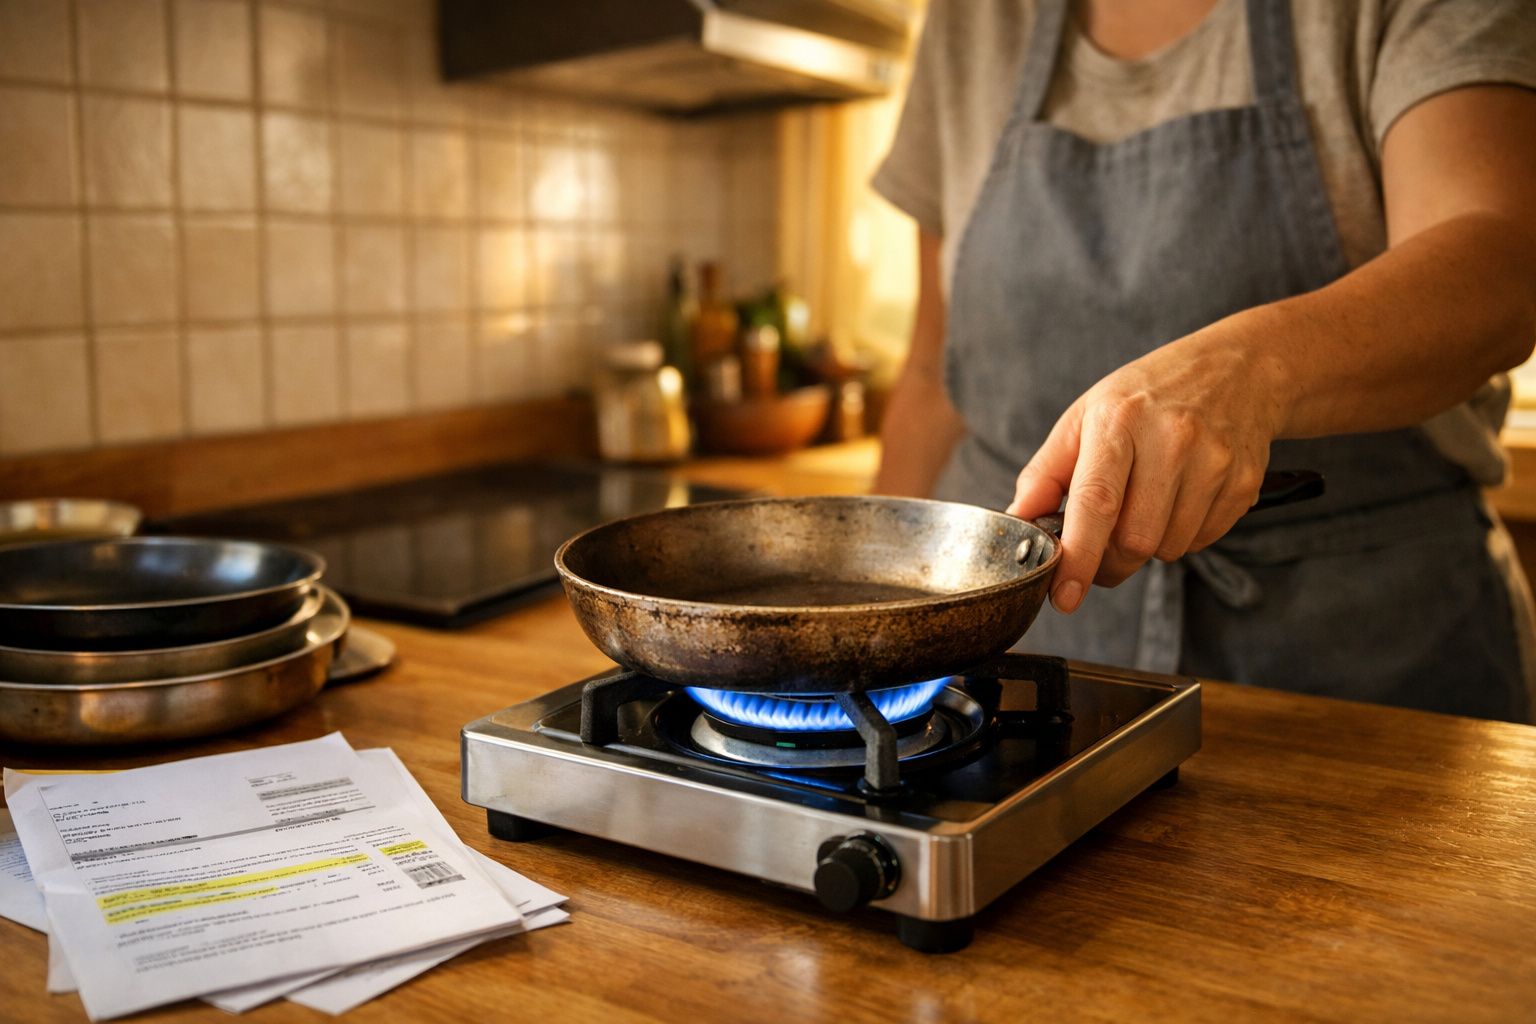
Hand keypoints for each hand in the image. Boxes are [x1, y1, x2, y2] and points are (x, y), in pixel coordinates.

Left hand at [1005, 324, 1289, 613]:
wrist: (1236, 370)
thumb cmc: (1144, 398)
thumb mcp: (1084, 418)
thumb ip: (1044, 474)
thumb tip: (1015, 523)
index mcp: (1119, 420)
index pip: (1097, 502)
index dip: (1078, 557)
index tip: (1064, 598)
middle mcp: (1171, 439)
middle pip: (1134, 540)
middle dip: (1109, 560)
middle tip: (1099, 546)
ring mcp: (1214, 461)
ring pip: (1168, 549)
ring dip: (1147, 546)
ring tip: (1145, 504)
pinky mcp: (1243, 482)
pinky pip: (1201, 542)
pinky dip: (1181, 535)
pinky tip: (1179, 499)